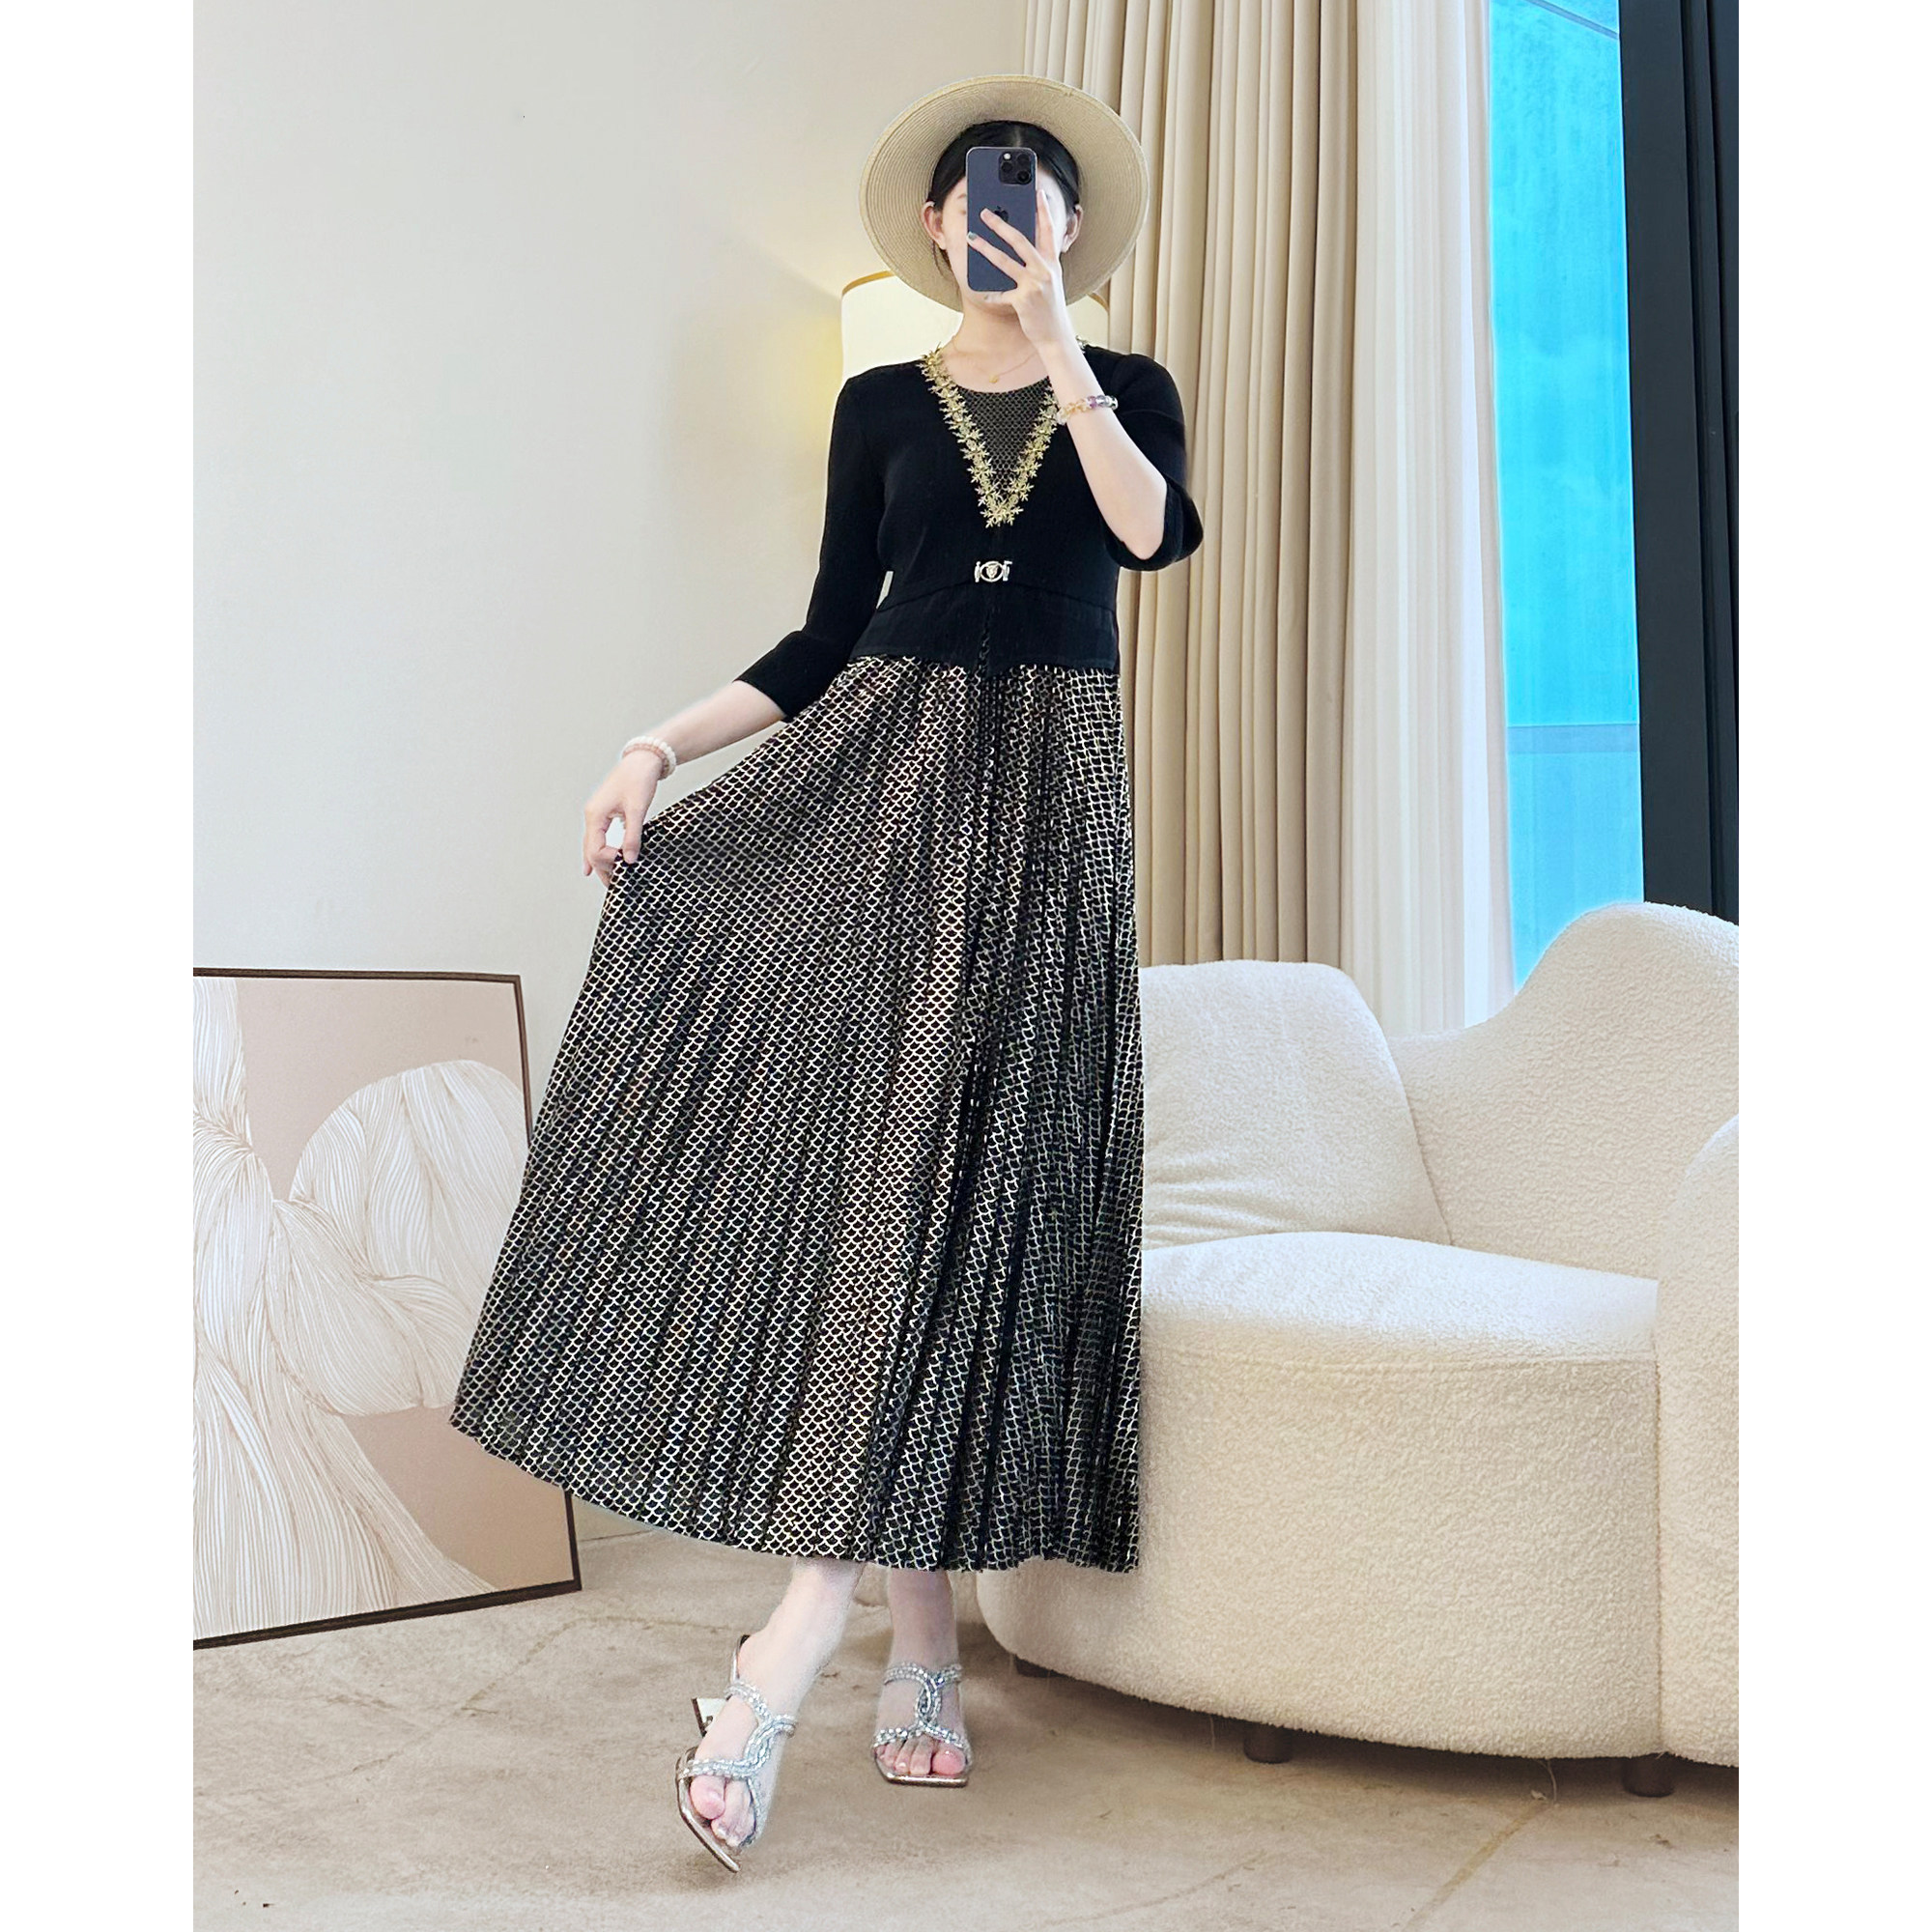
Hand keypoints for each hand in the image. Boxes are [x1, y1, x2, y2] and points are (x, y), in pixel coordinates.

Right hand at [582, 748, 664, 886]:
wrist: (642, 760)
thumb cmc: (639, 779)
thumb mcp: (638, 809)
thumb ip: (633, 836)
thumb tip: (630, 860)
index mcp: (595, 815)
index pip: (595, 849)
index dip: (610, 861)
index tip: (628, 864)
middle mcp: (592, 816)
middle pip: (590, 851)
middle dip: (602, 868)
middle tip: (615, 886)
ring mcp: (597, 814)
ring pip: (593, 845)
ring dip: (601, 862)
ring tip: (611, 880)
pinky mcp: (606, 813)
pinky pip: (599, 838)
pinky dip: (601, 851)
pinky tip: (603, 864)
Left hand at [969, 185, 1075, 349]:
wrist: (1056, 336)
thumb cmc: (1049, 308)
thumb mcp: (1049, 282)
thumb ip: (1037, 264)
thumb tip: (1017, 249)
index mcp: (1051, 263)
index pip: (1048, 231)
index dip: (1043, 210)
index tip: (1037, 192)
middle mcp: (1044, 270)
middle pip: (1020, 240)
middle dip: (1000, 224)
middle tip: (984, 212)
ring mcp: (1034, 285)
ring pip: (1005, 261)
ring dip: (985, 248)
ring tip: (970, 237)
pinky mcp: (1023, 300)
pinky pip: (1001, 294)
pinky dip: (991, 294)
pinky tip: (982, 292)